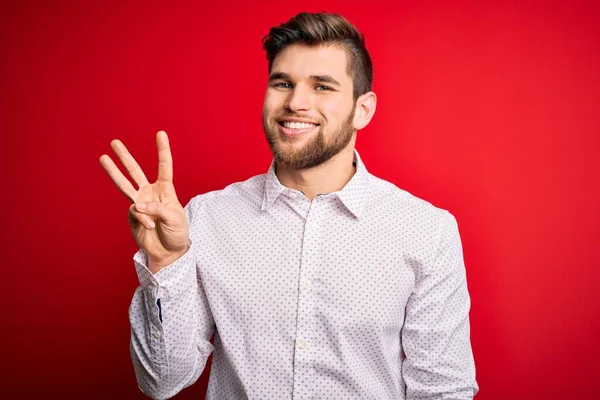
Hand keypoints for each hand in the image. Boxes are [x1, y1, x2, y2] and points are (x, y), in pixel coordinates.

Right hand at [99, 131, 189, 272]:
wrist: (170, 252)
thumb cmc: (177, 232)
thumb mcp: (174, 218)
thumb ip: (157, 208)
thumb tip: (137, 205)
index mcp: (165, 189)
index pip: (164, 166)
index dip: (162, 150)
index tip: (160, 134)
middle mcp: (150, 193)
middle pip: (136, 171)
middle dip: (125, 157)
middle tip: (114, 142)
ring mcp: (140, 204)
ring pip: (124, 185)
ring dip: (113, 172)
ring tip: (102, 158)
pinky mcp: (133, 216)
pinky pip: (135, 212)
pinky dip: (143, 219)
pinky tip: (150, 226)